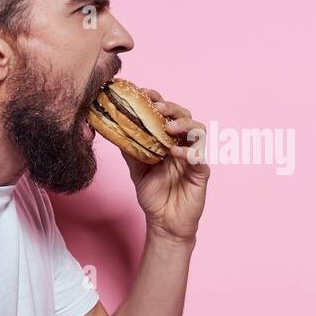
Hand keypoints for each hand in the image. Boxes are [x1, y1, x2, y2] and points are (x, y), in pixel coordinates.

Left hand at [122, 88, 208, 242]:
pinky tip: (175, 152)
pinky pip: (200, 157)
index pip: (166, 114)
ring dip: (185, 125)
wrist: (164, 222)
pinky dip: (189, 151)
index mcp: (167, 140)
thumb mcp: (136, 169)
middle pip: (184, 116)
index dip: (158, 100)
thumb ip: (130, 149)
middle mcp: (182, 144)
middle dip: (171, 108)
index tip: (144, 93)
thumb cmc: (154, 195)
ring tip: (170, 127)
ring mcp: (193, 157)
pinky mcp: (201, 172)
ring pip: (198, 131)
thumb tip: (114, 128)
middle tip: (158, 107)